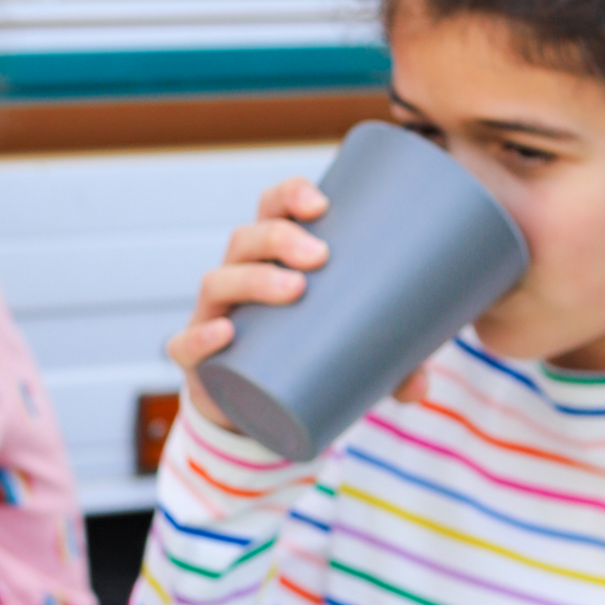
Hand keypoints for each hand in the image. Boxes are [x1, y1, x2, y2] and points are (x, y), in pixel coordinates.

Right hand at [170, 178, 429, 432]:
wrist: (245, 409)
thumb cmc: (300, 356)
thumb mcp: (346, 350)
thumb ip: (387, 364)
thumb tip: (418, 386)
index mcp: (270, 259)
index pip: (271, 209)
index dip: (290, 196)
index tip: (323, 203)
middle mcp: (236, 278)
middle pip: (244, 239)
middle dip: (279, 237)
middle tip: (321, 257)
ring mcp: (211, 315)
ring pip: (217, 281)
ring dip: (252, 277)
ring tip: (294, 290)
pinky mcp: (195, 360)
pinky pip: (186, 343)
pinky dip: (202, 336)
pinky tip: (227, 332)